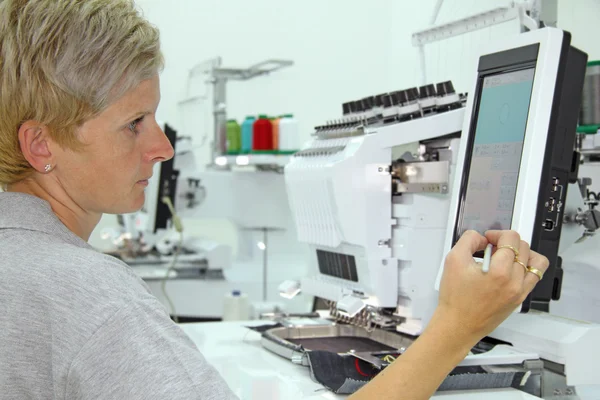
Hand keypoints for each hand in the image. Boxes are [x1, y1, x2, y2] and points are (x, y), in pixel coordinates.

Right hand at [433, 230, 549, 342]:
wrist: (458, 325)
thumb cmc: (455, 299)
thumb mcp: (453, 260)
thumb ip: (468, 240)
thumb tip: (481, 238)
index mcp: (499, 271)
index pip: (511, 238)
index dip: (498, 233)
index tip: (488, 238)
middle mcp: (514, 282)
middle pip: (523, 247)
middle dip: (507, 242)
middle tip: (492, 248)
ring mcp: (520, 291)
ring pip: (535, 261)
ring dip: (521, 253)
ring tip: (506, 257)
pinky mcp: (520, 298)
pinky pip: (534, 277)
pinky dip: (526, 267)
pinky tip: (510, 268)